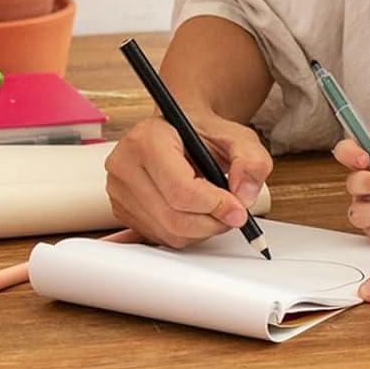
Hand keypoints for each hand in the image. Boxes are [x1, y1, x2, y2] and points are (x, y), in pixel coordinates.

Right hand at [105, 112, 270, 248]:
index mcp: (147, 139)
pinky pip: (159, 237)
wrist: (179, 131)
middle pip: (174, 218)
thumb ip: (251, 161)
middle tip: (232, 214)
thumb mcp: (238, 137)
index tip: (238, 209)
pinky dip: (185, 233)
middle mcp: (125, 164)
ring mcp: (118, 190)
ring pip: (168, 232)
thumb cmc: (202, 133)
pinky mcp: (120, 210)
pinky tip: (193, 211)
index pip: (181, 190)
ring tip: (213, 208)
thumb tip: (244, 195)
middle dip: (212, 222)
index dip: (215, 206)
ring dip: (200, 230)